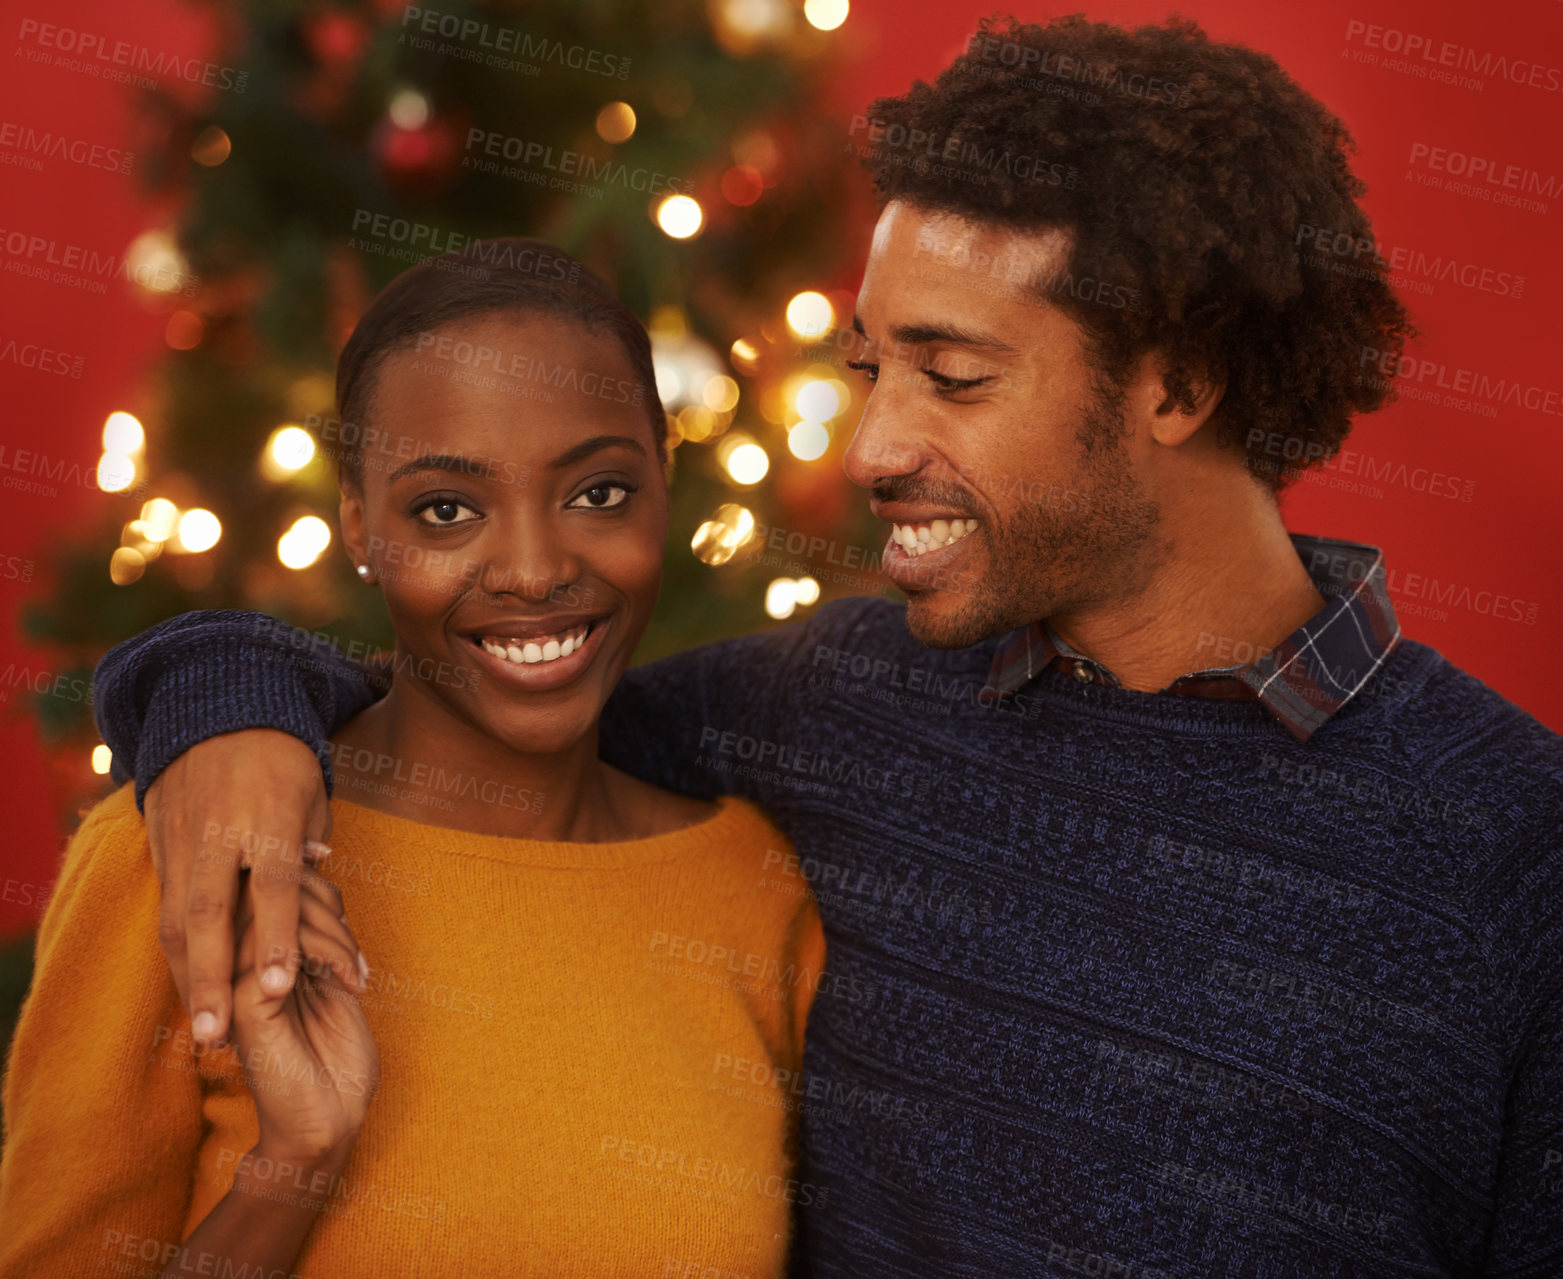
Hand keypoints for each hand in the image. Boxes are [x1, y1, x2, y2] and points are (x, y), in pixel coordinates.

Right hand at [146, 728, 356, 1047]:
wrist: (216, 708)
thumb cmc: (283, 758)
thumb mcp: (313, 794)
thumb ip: (312, 846)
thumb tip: (319, 878)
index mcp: (268, 816)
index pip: (273, 884)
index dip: (274, 935)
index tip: (275, 985)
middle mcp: (219, 833)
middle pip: (210, 912)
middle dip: (212, 977)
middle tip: (219, 1035)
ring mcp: (183, 840)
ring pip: (178, 918)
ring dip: (188, 977)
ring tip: (204, 1030)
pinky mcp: (161, 844)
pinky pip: (166, 906)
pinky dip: (176, 952)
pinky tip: (190, 989)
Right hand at [232, 869, 379, 1166]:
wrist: (331, 1120)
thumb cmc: (337, 1053)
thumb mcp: (334, 975)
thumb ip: (318, 927)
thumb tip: (321, 869)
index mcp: (250, 956)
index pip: (266, 885)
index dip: (314, 883)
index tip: (345, 915)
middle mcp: (235, 966)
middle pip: (263, 890)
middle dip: (322, 900)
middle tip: (352, 945)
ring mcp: (235, 986)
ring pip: (271, 915)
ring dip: (330, 930)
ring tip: (355, 968)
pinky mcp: (246, 1008)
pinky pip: (276, 954)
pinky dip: (325, 953)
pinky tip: (349, 981)